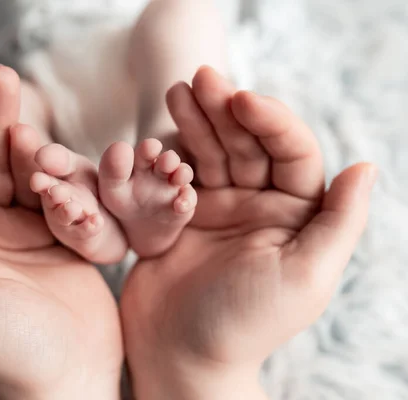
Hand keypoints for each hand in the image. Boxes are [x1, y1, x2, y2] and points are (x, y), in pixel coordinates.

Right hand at [121, 67, 375, 398]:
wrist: (181, 357)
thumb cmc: (244, 325)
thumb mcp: (306, 277)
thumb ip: (340, 223)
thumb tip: (367, 167)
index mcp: (295, 214)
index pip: (292, 151)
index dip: (271, 120)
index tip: (243, 98)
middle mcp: (257, 205)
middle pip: (246, 143)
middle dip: (225, 108)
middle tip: (201, 77)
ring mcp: (215, 208)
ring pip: (209, 152)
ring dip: (195, 120)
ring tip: (178, 91)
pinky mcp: (176, 216)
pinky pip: (174, 175)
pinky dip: (166, 152)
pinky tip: (157, 132)